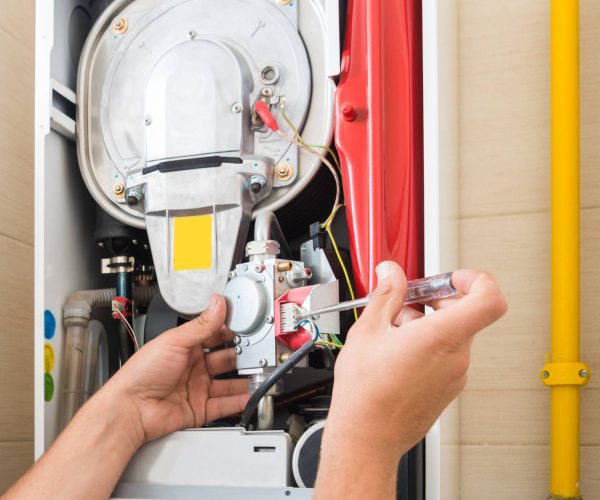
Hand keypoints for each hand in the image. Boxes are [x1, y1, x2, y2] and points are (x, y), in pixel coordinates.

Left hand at [106, 294, 248, 445]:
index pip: (214, 335)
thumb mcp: (174, 341)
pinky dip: (239, 400)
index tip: (246, 326)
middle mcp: (193, 366)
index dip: (230, 331)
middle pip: (225, 359)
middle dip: (241, 355)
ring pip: (228, 382)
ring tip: (259, 373)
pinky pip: (225, 404)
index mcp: (185, 347)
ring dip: (244, 379)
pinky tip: (250, 394)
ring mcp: (197, 388)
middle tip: (256, 350)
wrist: (130, 408)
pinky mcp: (200, 408)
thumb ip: (201, 324)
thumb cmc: (141, 373)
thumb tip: (217, 303)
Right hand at [315, 262, 505, 498]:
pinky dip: (427, 344)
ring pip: (451, 333)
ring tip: (392, 333)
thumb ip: (386, 294)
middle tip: (406, 301)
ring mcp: (455, 375)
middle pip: (464, 313)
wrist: (367, 438)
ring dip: (426, 324)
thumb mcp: (368, 330)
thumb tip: (392, 273)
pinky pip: (446, 354)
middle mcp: (456, 357)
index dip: (475, 279)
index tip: (450, 278)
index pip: (489, 298)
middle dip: (435, 300)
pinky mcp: (448, 388)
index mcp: (441, 337)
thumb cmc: (366, 394)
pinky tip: (396, 352)